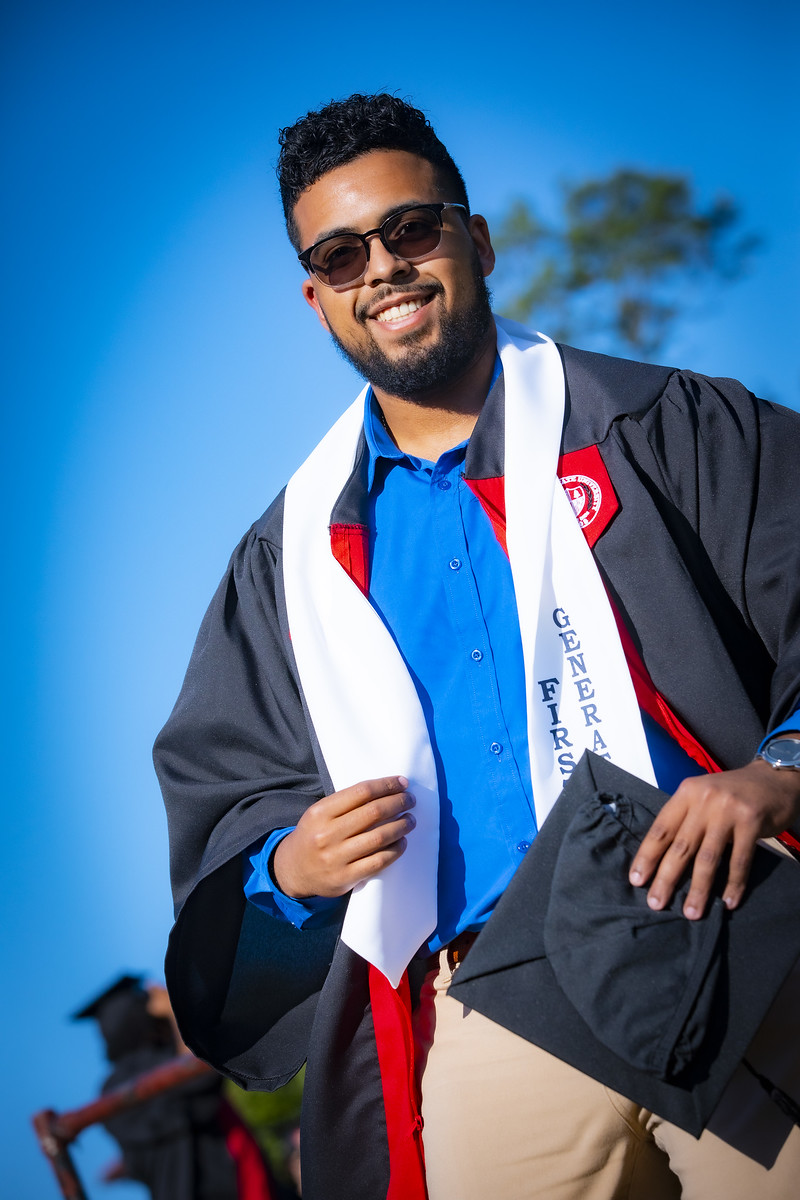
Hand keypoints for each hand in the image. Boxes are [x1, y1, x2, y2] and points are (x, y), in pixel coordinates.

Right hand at [272, 776, 414, 898]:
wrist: (293, 870)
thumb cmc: (314, 835)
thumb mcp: (320, 814)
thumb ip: (346, 803)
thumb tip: (386, 790)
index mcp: (321, 812)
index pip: (361, 792)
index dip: (386, 785)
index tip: (402, 783)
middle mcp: (327, 834)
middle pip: (373, 812)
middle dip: (398, 803)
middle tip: (410, 800)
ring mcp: (336, 857)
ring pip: (379, 837)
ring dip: (401, 826)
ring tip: (410, 820)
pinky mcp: (345, 878)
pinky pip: (378, 861)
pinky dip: (395, 850)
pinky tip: (402, 842)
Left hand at [628, 759, 799, 918]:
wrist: (773, 777)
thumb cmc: (732, 792)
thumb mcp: (702, 796)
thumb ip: (685, 818)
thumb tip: (662, 858)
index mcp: (686, 793)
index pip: (660, 829)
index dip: (647, 856)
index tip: (636, 880)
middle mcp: (704, 800)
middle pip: (680, 846)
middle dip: (666, 878)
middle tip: (656, 903)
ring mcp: (728, 811)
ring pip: (708, 858)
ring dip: (698, 889)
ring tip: (691, 913)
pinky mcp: (752, 822)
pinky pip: (740, 860)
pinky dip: (733, 884)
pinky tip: (728, 902)